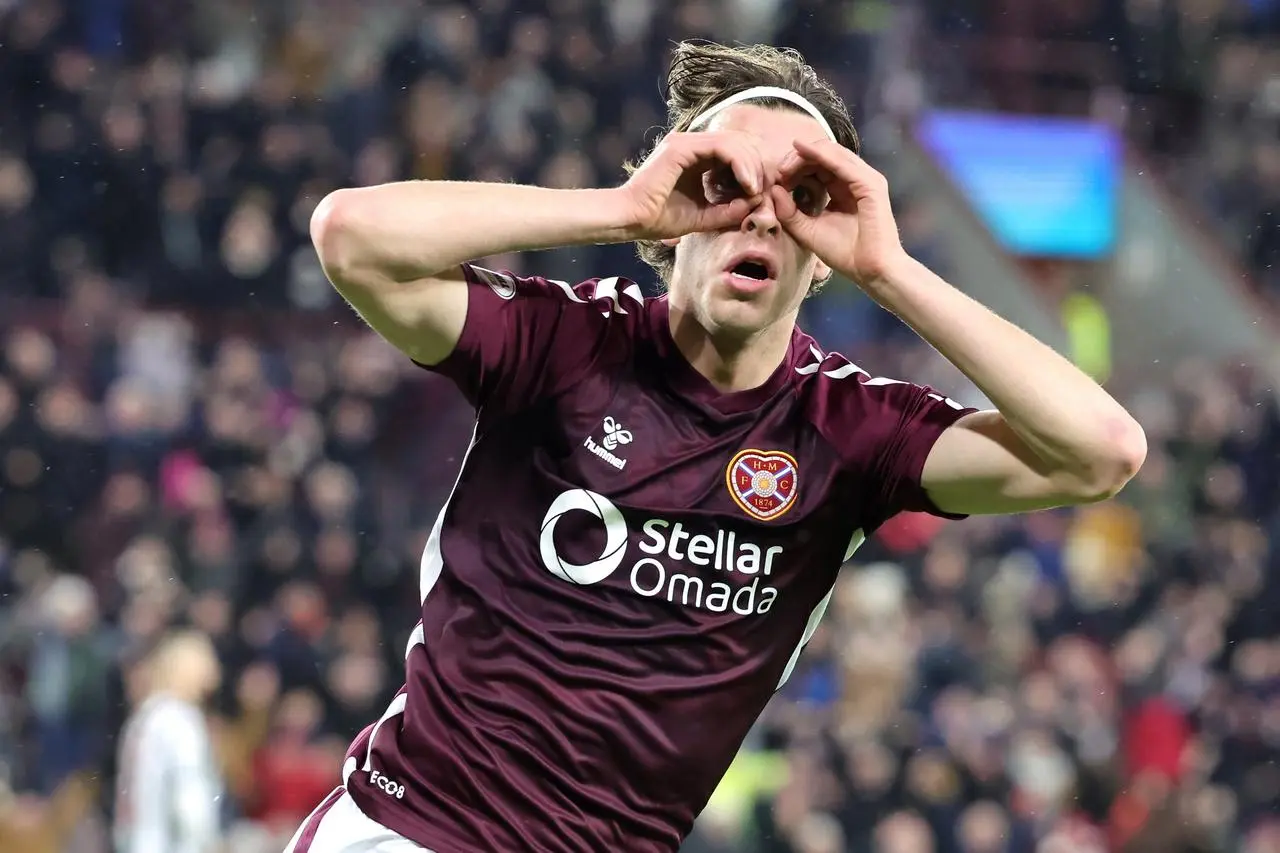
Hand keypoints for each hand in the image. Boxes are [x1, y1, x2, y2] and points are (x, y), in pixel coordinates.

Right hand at [619, 131, 765, 240]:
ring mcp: (685, 143)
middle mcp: (691, 145)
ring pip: (734, 141)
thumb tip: (756, 202)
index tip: (761, 194)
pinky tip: (747, 184)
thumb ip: (728, 209)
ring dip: (751, 165)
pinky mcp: (682, 147)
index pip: (735, 152)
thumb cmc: (658, 219)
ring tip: (756, 190)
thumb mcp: (703, 216)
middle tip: (764, 191)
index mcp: (695, 157)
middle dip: (757, 166)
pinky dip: (741, 164)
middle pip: (739, 142)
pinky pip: (723, 146)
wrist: (631, 219)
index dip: (753, 170)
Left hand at [771, 138, 908, 285]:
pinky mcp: (870, 183)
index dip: (795, 168)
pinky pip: (841, 162)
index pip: (817, 166)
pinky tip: (802, 151)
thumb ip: (790, 212)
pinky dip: (820, 154)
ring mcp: (864, 179)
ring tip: (785, 166)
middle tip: (779, 172)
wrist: (871, 270)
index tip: (777, 180)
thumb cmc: (845, 254)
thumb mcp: (808, 231)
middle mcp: (854, 180)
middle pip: (823, 155)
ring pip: (831, 152)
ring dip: (805, 155)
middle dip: (797, 159)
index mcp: (842, 189)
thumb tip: (774, 189)